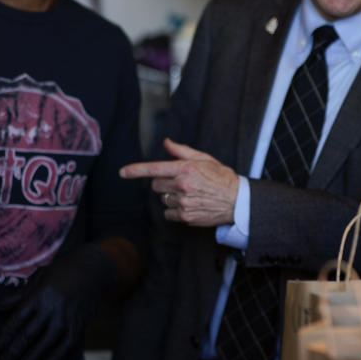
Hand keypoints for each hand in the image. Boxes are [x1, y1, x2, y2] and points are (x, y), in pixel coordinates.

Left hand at [0, 243, 115, 359]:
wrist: (94, 270)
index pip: (17, 320)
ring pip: (45, 344)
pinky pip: (66, 345)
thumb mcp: (39, 277)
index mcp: (40, 295)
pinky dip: (55, 357)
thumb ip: (20, 294)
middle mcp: (52, 308)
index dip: (6, 336)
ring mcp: (67, 317)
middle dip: (13, 352)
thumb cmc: (63, 271)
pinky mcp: (79, 324)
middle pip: (28, 335)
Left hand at [119, 138, 238, 226]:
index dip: (135, 170)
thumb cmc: (222, 177)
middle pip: (156, 185)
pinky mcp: (185, 216)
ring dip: (171, 196)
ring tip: (189, 194)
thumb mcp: (205, 159)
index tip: (123, 172)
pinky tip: (189, 205)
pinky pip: (169, 213)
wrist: (238, 200)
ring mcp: (183, 202)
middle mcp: (182, 185)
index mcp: (185, 169)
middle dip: (163, 183)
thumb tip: (167, 142)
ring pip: (163, 199)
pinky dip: (175, 210)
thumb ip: (182, 151)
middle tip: (179, 182)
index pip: (154, 168)